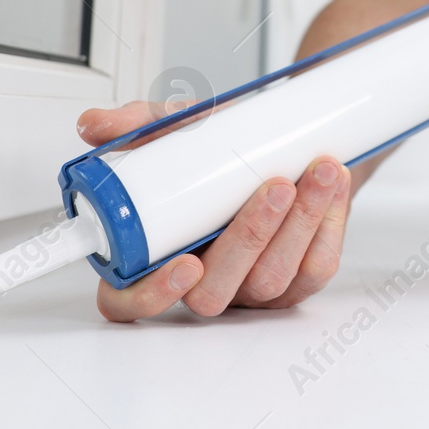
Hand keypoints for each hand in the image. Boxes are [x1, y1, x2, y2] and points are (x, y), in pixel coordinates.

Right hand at [74, 101, 352, 321]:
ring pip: (272, 278)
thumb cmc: (225, 148)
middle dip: (250, 239)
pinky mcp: (299, 281)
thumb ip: (136, 125)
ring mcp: (251, 288)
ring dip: (300, 224)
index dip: (152, 295)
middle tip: (274, 187)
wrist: (286, 140)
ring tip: (316, 172)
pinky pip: (315, 267)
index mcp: (155, 256)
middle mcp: (201, 281)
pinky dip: (329, 223)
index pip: (128, 303)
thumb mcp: (178, 128)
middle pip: (213, 293)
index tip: (186, 261)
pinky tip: (334, 186)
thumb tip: (93, 125)